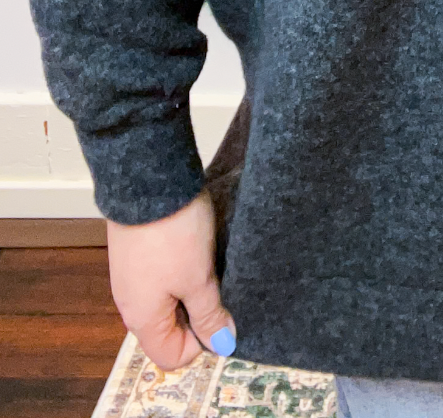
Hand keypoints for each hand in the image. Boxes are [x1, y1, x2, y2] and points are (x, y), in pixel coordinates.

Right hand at [106, 188, 236, 370]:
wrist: (148, 179)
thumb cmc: (173, 233)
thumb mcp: (199, 278)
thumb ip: (209, 315)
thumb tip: (221, 345)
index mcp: (141, 318)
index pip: (169, 355)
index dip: (199, 343)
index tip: (220, 315)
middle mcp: (130, 302)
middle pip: (167, 328)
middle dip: (197, 315)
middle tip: (218, 287)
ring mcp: (130, 274)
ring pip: (166, 300)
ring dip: (190, 290)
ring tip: (209, 264)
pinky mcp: (135, 251)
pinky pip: (160, 276)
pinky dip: (179, 270)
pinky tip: (194, 248)